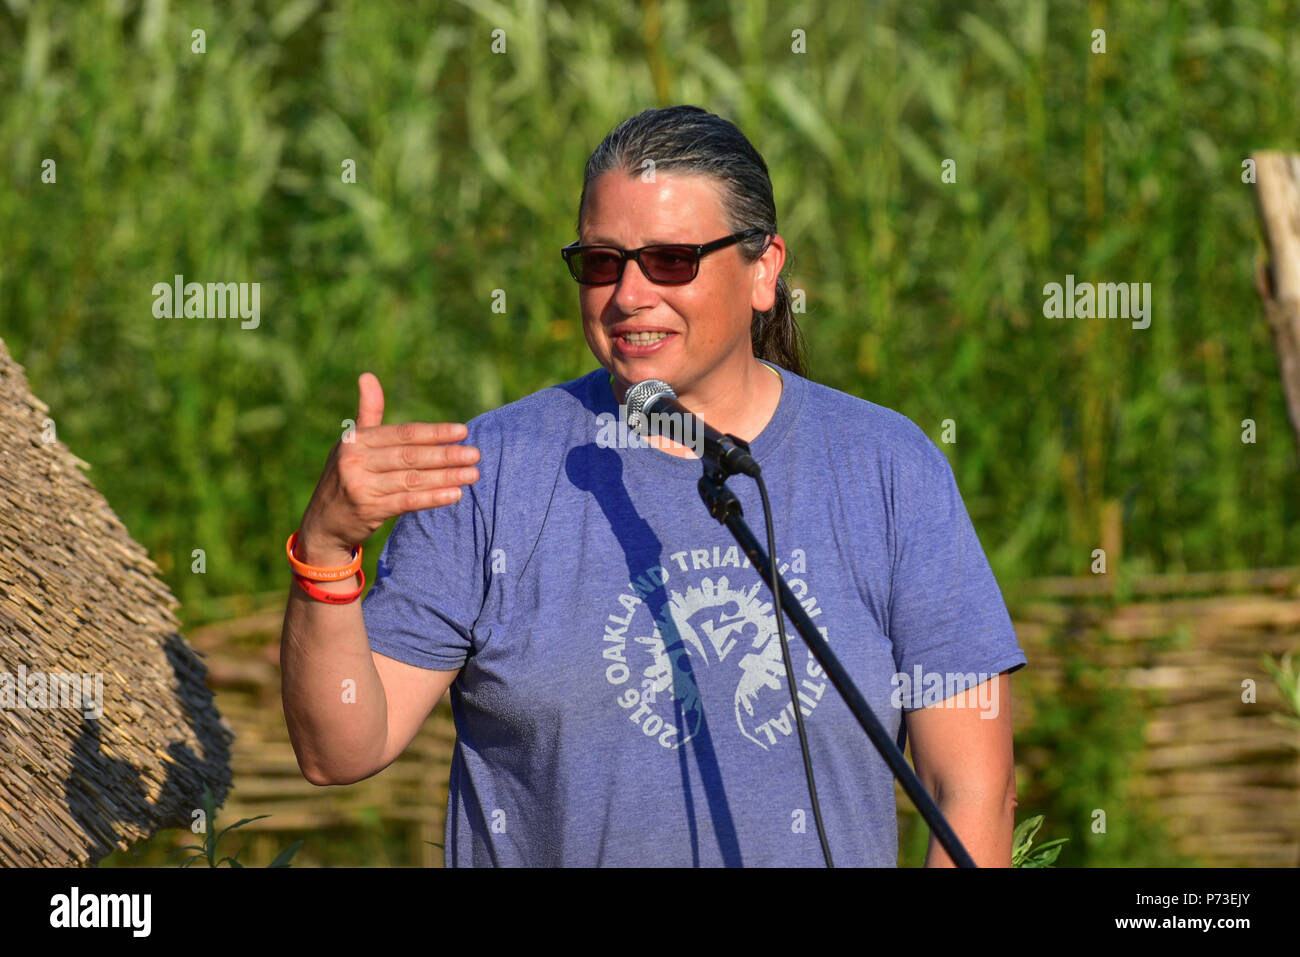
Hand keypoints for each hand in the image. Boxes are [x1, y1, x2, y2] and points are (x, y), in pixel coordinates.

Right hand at [296, 372, 479, 562]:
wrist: (322, 522)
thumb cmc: (346, 476)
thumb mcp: (352, 443)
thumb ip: (368, 412)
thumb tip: (367, 375)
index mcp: (357, 440)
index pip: (403, 433)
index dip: (434, 432)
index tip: (462, 431)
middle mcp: (356, 461)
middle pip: (410, 456)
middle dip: (446, 455)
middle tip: (476, 453)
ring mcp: (360, 486)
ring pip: (413, 479)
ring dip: (446, 477)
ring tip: (473, 474)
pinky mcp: (368, 510)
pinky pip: (407, 502)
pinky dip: (433, 498)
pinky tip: (456, 494)